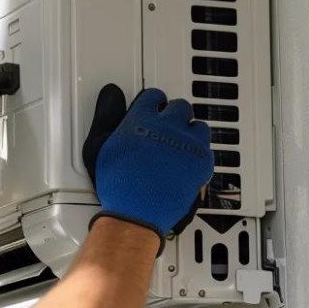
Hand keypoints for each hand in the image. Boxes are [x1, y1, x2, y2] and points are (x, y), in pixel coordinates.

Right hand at [82, 85, 213, 246]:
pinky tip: (187, 161)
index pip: (154, 96)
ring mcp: (187, 144)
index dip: (153, 102)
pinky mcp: (202, 162)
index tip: (153, 108)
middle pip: (180, 107)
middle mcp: (168, 127)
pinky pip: (208, 149)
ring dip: (189, 132)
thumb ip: (107, 115)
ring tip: (180, 144)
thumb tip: (112, 94)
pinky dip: (199, 153)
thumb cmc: (118, 185)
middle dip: (173, 115)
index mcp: (142, 120)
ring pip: (198, 126)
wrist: (136, 214)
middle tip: (167, 127)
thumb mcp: (100, 146)